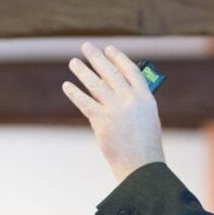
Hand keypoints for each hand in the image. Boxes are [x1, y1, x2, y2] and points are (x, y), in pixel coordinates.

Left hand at [63, 42, 166, 181]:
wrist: (141, 167)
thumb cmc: (144, 146)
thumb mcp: (146, 119)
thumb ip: (131, 102)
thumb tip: (108, 88)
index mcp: (146, 98)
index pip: (130, 70)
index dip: (118, 57)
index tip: (108, 48)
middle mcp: (131, 100)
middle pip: (110, 72)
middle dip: (96, 58)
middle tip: (86, 47)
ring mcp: (116, 109)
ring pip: (95, 84)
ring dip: (82, 71)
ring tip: (74, 63)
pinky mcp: (102, 121)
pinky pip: (85, 102)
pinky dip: (74, 93)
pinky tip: (67, 86)